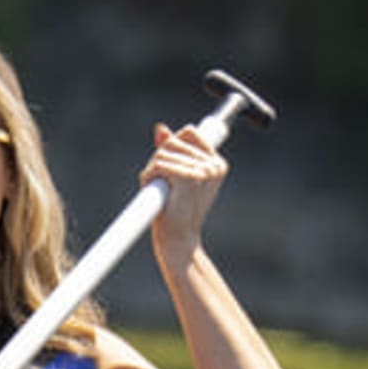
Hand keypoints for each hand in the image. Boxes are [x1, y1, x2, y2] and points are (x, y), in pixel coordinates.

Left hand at [143, 122, 228, 258]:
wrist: (178, 240)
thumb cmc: (175, 211)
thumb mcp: (175, 174)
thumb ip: (170, 149)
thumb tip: (160, 128)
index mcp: (218, 163)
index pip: (189, 132)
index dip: (171, 146)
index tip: (170, 173)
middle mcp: (215, 165)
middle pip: (173, 141)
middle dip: (159, 160)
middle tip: (164, 186)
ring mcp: (204, 170)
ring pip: (163, 152)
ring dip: (152, 171)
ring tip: (161, 192)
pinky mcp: (189, 177)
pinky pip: (159, 164)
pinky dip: (149, 176)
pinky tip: (156, 192)